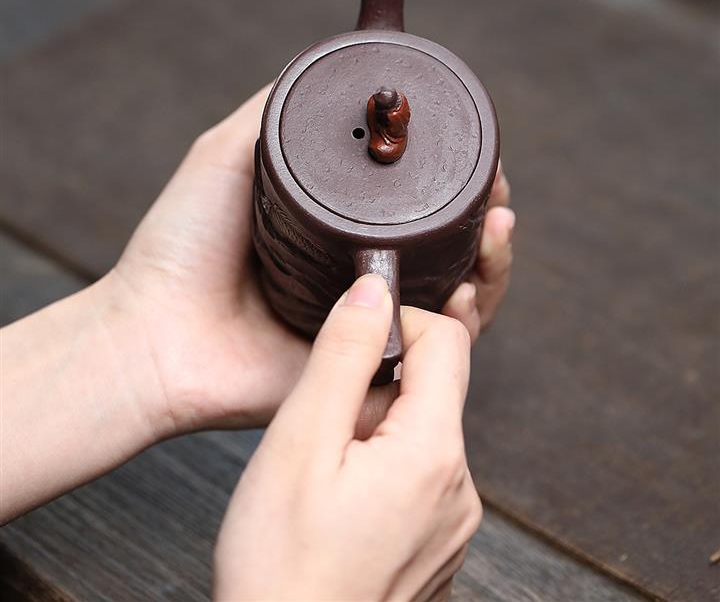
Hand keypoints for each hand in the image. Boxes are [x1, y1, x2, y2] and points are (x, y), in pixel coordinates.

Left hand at [108, 87, 514, 439]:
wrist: (152, 334)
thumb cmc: (180, 243)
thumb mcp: (229, 152)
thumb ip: (277, 107)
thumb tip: (333, 57)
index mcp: (339, 229)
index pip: (419, 204)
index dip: (462, 182)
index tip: (488, 155)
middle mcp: (361, 275)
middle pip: (452, 249)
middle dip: (490, 218)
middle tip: (502, 193)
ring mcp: (367, 326)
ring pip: (457, 298)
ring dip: (493, 263)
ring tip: (499, 226)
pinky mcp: (366, 373)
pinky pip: (434, 356)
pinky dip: (467, 323)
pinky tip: (474, 284)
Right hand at [214, 274, 481, 601]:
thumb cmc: (279, 567)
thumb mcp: (299, 443)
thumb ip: (343, 355)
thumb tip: (374, 285)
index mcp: (433, 454)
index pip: (448, 340)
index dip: (399, 319)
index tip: (350, 331)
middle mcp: (460, 490)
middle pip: (438, 387)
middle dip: (382, 377)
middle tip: (322, 408)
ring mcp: (453, 528)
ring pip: (425, 433)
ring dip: (378, 424)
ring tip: (322, 461)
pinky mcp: (436, 552)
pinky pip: (420, 479)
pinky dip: (383, 466)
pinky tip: (336, 499)